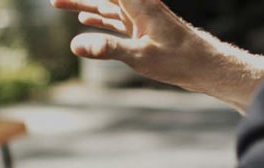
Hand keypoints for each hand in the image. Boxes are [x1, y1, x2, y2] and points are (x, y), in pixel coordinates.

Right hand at [50, 0, 263, 110]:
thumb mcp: (139, 56)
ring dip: (82, 5)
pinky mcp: (140, 29)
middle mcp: (137, 6)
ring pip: (104, 7)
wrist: (204, 65)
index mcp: (138, 4)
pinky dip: (97, 18)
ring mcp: (138, 18)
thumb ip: (107, 48)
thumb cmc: (177, 59)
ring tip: (59, 3)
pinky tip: (85, 20)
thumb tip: (75, 44)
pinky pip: (113, 19)